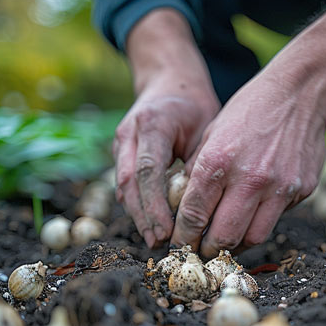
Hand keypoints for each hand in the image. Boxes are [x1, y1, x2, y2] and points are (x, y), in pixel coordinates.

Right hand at [113, 77, 217, 247]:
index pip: (149, 170)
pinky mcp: (121, 152)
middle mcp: (130, 133)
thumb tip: (198, 204)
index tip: (166, 230)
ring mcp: (121, 142)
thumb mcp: (205, 127)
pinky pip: (126, 184)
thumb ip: (198, 162)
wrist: (169, 82)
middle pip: (130, 183)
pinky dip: (137, 206)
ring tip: (155, 240)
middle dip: (144, 217)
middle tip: (159, 243)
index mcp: (152, 123)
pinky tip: (150, 225)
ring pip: (124, 186)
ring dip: (138, 216)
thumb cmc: (194, 106)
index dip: (155, 205)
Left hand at [170, 72, 325, 257]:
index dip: (183, 237)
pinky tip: (253, 213)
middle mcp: (250, 179)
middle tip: (202, 251)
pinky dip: (260, 222)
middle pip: (223, 237)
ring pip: (253, 237)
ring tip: (226, 242)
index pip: (194, 215)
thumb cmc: (250, 109)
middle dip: (208, 250)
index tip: (179, 244)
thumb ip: (198, 171)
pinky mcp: (302, 190)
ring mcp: (279, 187)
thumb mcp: (212, 133)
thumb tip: (183, 205)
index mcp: (218, 162)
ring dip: (236, 245)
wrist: (301, 91)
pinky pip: (276, 218)